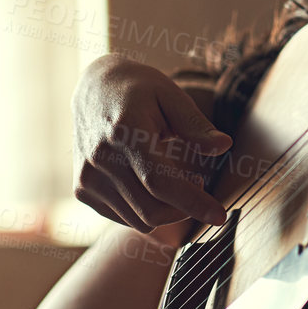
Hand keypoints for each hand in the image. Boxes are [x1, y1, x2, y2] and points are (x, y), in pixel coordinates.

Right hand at [72, 54, 231, 231]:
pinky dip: (145, 210)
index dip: (193, 203)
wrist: (93, 88)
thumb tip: (224, 146)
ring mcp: (88, 177)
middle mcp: (101, 158)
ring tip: (176, 178)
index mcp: (124, 132)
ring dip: (167, 211)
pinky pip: (123, 218)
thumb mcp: (171, 95)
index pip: (161, 182)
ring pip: (139, 220)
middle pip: (151, 209)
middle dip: (185, 209)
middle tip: (200, 184)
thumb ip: (196, 124)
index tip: (220, 215)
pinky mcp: (83, 189)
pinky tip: (151, 184)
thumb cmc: (138, 89)